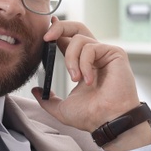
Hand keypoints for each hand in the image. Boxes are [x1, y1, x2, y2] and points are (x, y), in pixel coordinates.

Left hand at [33, 17, 150, 147]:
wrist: (108, 122)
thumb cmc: (91, 117)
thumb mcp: (62, 108)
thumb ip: (47, 99)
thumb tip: (36, 91)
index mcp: (83, 65)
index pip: (68, 41)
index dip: (56, 32)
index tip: (45, 34)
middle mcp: (95, 56)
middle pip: (77, 28)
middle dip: (59, 27)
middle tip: (47, 38)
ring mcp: (105, 54)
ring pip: (79, 39)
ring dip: (71, 59)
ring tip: (75, 78)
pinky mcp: (115, 53)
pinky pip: (91, 47)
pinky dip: (84, 63)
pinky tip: (88, 80)